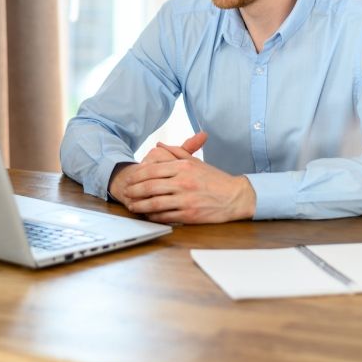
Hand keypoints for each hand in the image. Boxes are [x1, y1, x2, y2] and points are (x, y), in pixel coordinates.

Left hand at [121, 133, 256, 223]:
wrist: (235, 197)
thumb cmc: (215, 179)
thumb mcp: (196, 162)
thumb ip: (176, 151)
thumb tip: (158, 144)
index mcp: (183, 167)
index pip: (152, 170)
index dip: (136, 176)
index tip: (129, 179)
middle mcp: (183, 182)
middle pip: (149, 187)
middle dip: (134, 191)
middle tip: (126, 194)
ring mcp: (186, 199)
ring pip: (154, 203)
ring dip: (140, 206)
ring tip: (132, 206)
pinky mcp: (189, 215)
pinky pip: (165, 216)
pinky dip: (153, 216)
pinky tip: (148, 215)